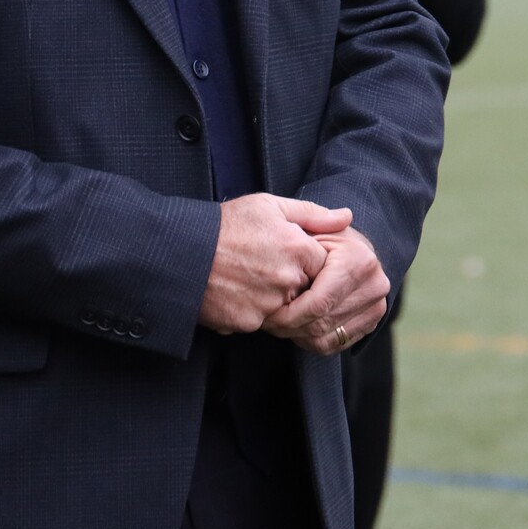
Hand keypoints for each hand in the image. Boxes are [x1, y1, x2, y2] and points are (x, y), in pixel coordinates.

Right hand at [198, 194, 349, 333]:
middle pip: (306, 288)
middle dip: (291, 281)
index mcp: (298, 247)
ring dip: (272, 298)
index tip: (285, 253)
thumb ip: (312, 214)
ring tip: (248, 278)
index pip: (323, 265)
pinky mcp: (248, 322)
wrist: (181, 252)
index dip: (306, 260)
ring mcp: (269, 303)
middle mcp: (288, 279)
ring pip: (285, 308)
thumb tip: (346, 217)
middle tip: (264, 266)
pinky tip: (235, 292)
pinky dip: (251, 311)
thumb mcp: (268, 206)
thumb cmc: (225, 225)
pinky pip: (261, 321)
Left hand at [264, 225, 389, 356]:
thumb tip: (344, 215)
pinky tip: (296, 325)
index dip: (287, 313)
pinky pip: (333, 344)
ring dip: (296, 334)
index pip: (318, 303)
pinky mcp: (372, 321)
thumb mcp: (307, 224)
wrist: (346, 249)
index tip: (265, 312)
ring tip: (277, 322)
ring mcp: (376, 305)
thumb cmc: (318, 235)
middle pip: (320, 323)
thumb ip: (314, 217)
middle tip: (266, 321)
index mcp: (360, 261)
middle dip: (288, 327)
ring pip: (325, 337)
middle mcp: (375, 285)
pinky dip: (309, 340)